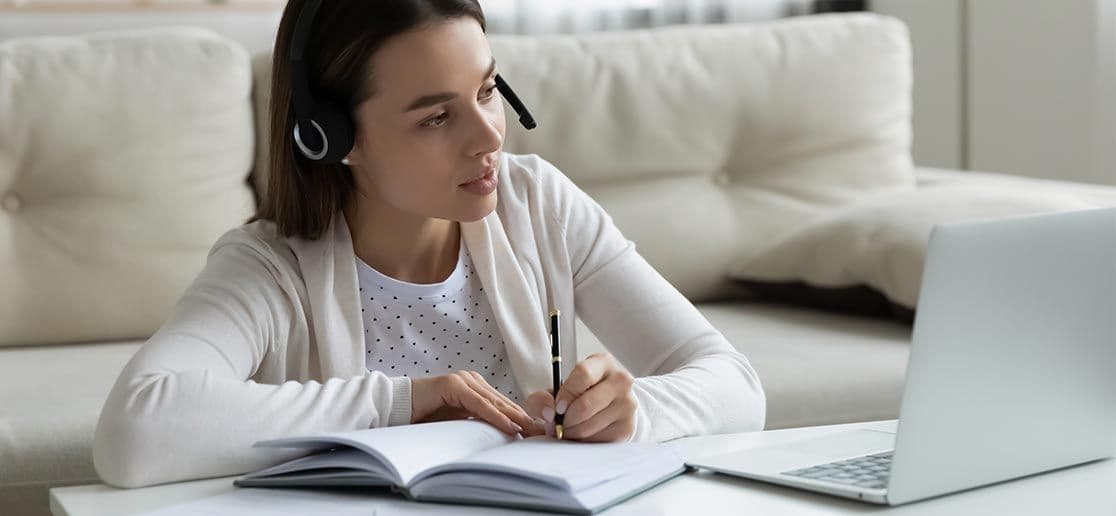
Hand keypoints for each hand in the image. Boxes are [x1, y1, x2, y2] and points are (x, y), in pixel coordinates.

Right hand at [410, 371, 545, 436]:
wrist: (398, 407)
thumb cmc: (426, 416)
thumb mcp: (458, 421)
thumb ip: (477, 422)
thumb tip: (502, 434)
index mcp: (475, 388)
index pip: (503, 404)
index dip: (520, 418)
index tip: (536, 433)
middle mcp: (472, 381)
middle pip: (504, 402)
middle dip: (523, 419)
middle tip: (541, 434)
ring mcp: (463, 380)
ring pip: (495, 402)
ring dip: (514, 418)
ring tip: (531, 431)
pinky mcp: (454, 384)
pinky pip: (479, 403)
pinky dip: (495, 415)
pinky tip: (508, 425)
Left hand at [525, 353, 636, 441]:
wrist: (609, 407)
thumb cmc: (581, 395)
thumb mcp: (559, 389)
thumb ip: (542, 398)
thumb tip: (548, 412)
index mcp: (603, 363)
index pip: (583, 374)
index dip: (566, 393)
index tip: (557, 407)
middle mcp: (620, 381)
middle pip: (586, 405)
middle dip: (565, 419)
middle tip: (558, 424)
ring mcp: (627, 404)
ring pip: (589, 426)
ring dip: (572, 432)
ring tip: (568, 429)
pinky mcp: (627, 427)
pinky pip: (597, 440)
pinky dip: (583, 442)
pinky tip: (582, 434)